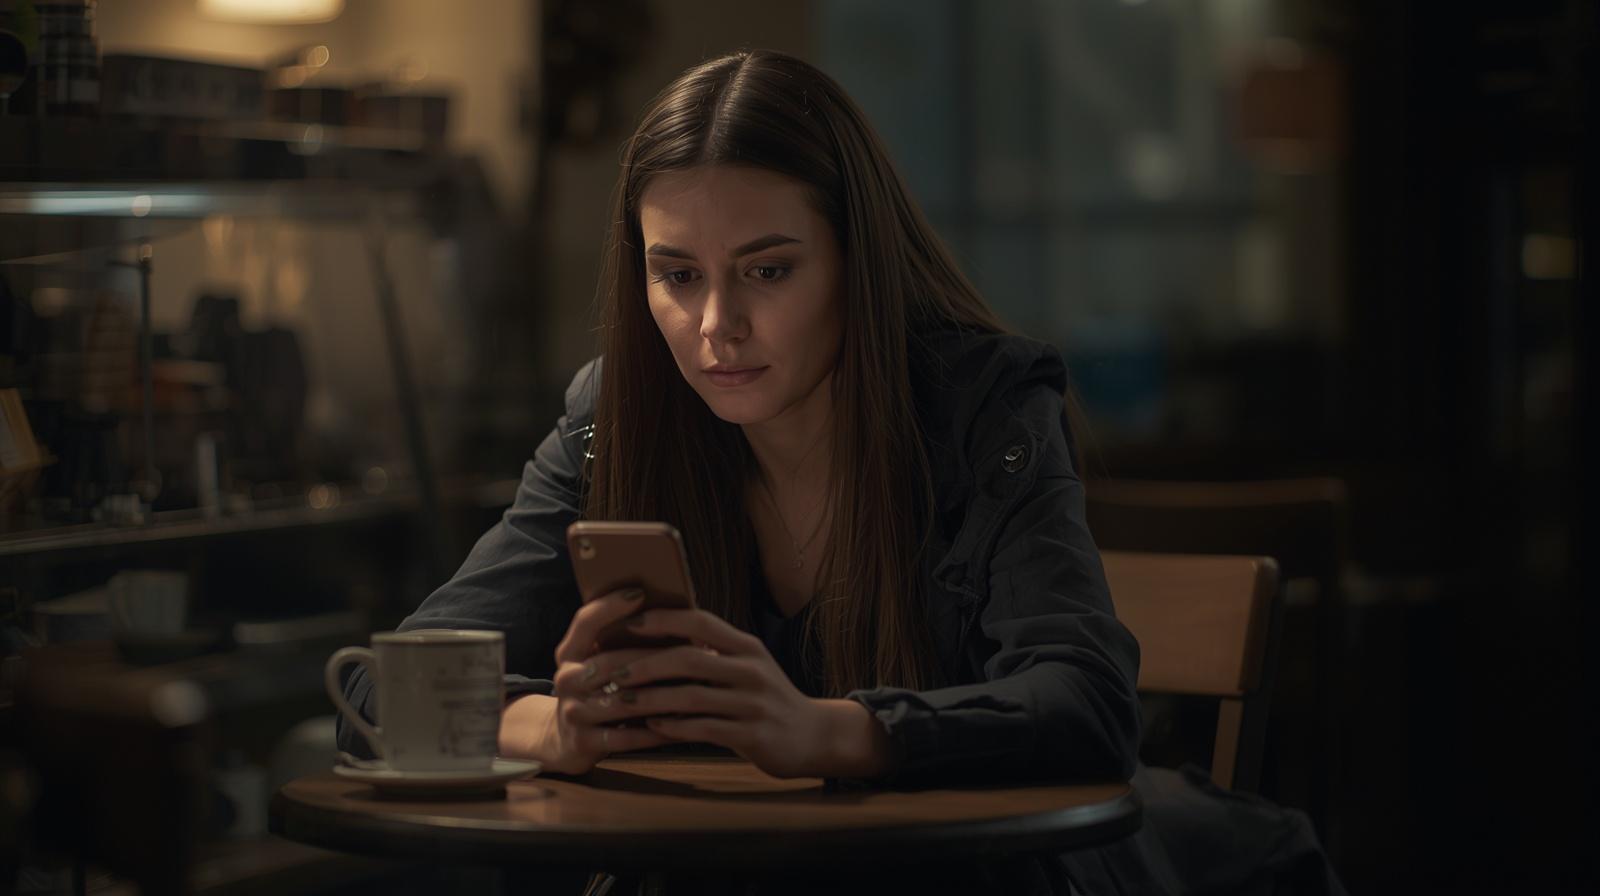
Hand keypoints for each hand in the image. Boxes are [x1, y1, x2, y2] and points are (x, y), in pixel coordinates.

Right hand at [507, 587, 674, 774]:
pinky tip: (683, 725)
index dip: (609, 606)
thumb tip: (673, 614)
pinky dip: (657, 731)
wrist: (564, 739)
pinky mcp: (583, 742)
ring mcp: (572, 713)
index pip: (585, 622)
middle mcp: (565, 680)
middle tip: (692, 652)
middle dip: (653, 658)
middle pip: (612, 662)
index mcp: (569, 653)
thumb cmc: (596, 690)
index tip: (639, 591)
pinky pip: (627, 736)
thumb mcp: (596, 663)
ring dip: (661, 697)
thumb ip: (619, 641)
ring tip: (695, 689)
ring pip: (622, 701)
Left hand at [577, 607, 891, 778]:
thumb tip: (656, 637)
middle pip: (688, 658)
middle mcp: (751, 670)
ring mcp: (753, 703)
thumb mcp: (746, 666)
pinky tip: (650, 727)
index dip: (661, 620)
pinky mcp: (753, 735)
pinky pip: (704, 729)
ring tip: (619, 700)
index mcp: (746, 646)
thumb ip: (711, 652)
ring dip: (649, 699)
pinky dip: (673, 727)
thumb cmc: (765, 698)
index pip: (700, 621)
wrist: (812, 735)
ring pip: (691, 696)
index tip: (624, 623)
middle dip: (642, 663)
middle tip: (606, 670)